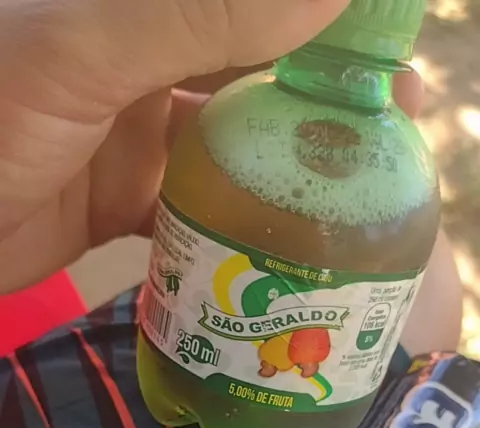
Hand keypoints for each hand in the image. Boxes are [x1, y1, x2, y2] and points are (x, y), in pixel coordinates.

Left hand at [0, 0, 421, 293]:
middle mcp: (139, 57)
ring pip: (230, 148)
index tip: (391, 56)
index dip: (321, 24)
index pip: (247, 5)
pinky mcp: (121, 203)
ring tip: (355, 202)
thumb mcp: (85, 48)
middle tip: (393, 144)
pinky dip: (235, 226)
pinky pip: (194, 210)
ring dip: (284, 173)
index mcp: (132, 7)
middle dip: (319, 104)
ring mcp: (131, 134)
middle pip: (251, 72)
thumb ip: (199, 10)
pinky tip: (281, 245)